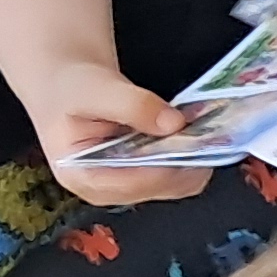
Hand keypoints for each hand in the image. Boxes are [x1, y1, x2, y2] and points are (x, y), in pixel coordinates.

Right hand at [36, 56, 212, 208]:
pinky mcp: (145, 177)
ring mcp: (128, 187)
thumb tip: (174, 123)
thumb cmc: (70, 89)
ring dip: (195, 158)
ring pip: (178, 185)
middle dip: (187, 160)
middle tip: (209, 130)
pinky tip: (194, 132)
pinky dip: (192, 155)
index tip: (195, 139)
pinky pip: (179, 175)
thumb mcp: (95, 88)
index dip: (170, 163)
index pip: (137, 182)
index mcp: (83, 177)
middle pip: (162, 187)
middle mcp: (106, 191)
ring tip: (203, 128)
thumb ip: (131, 105)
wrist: (67, 85)